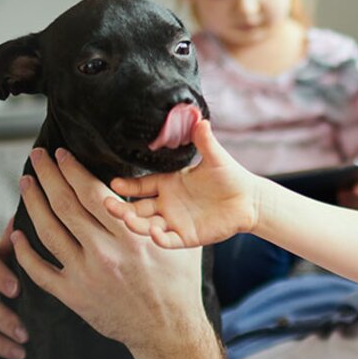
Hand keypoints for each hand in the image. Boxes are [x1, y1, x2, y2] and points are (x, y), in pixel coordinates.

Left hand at [11, 147, 210, 358]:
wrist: (169, 331)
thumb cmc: (179, 284)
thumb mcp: (179, 242)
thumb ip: (162, 216)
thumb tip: (152, 186)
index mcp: (132, 235)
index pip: (93, 192)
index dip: (72, 170)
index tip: (61, 154)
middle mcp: (106, 252)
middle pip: (66, 205)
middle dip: (48, 176)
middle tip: (36, 157)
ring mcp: (86, 275)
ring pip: (48, 232)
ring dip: (33, 204)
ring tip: (25, 183)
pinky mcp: (75, 296)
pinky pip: (39, 271)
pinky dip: (24, 252)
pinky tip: (15, 234)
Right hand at [106, 120, 257, 248]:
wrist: (250, 200)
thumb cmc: (230, 176)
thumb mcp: (215, 157)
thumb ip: (204, 141)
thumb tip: (199, 118)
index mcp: (169, 183)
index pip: (141, 185)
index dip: (127, 186)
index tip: (114, 184)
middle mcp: (167, 203)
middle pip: (136, 208)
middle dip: (119, 207)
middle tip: (108, 204)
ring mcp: (175, 221)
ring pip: (146, 225)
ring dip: (135, 224)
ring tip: (127, 219)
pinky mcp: (187, 237)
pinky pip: (167, 240)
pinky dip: (159, 238)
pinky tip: (154, 232)